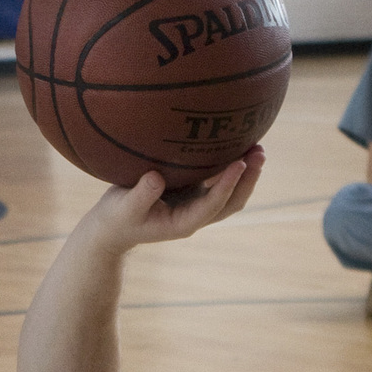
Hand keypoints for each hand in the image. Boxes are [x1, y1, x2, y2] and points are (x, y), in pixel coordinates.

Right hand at [83, 148, 265, 253]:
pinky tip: (234, 142)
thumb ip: (140, 195)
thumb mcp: (123, 208)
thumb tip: (156, 177)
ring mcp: (195, 205)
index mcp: (183, 223)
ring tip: (257, 145)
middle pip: (232, 201)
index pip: (213, 204)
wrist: (112, 228)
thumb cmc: (116, 218)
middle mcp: (195, 215)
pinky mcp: (191, 193)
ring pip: (229, 192)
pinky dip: (229, 165)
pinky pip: (216, 180)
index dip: (228, 184)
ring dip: (245, 173)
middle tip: (259, 152)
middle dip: (248, 179)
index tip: (240, 163)